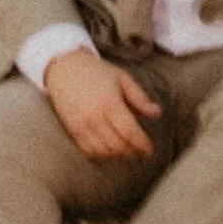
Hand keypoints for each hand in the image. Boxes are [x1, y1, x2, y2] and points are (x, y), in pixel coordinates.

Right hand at [44, 50, 160, 159]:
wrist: (64, 68)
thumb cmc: (97, 72)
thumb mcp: (123, 79)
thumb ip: (140, 98)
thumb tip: (157, 113)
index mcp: (110, 103)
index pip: (129, 132)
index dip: (142, 144)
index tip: (149, 149)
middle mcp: (94, 117)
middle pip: (117, 145)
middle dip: (132, 152)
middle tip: (140, 151)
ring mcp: (81, 125)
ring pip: (103, 151)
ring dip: (117, 155)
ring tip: (127, 151)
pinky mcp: (72, 130)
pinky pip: (88, 150)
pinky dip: (101, 155)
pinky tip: (110, 150)